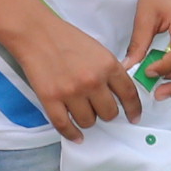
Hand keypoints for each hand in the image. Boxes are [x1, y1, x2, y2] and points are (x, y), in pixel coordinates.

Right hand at [12, 13, 149, 138]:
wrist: (36, 34)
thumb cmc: (67, 39)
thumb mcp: (98, 50)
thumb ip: (110, 71)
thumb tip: (120, 94)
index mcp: (108, 65)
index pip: (129, 95)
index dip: (133, 109)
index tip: (133, 117)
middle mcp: (92, 81)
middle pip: (109, 113)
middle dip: (106, 113)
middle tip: (99, 108)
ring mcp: (71, 92)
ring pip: (88, 122)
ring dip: (88, 120)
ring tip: (82, 111)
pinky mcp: (51, 99)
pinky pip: (65, 126)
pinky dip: (72, 134)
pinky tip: (76, 135)